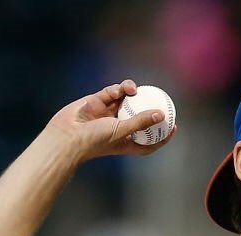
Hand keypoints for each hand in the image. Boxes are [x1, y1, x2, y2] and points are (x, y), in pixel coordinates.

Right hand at [44, 79, 175, 161]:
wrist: (66, 136)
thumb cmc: (95, 140)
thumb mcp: (121, 131)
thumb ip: (141, 122)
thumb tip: (161, 114)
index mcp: (125, 141)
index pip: (148, 140)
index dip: (162, 135)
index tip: (174, 126)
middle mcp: (118, 127)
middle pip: (139, 116)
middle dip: (149, 107)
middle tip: (161, 99)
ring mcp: (106, 114)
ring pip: (124, 100)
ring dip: (130, 93)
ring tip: (134, 89)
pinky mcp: (96, 102)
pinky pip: (110, 93)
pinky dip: (115, 90)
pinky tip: (119, 89)